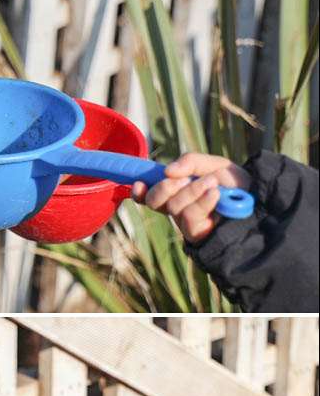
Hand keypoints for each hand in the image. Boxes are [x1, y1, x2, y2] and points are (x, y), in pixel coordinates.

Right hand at [131, 153, 251, 242]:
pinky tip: (215, 195)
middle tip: (182, 179)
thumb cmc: (234, 182)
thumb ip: (190, 162)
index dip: (139, 191)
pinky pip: (190, 216)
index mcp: (176, 191)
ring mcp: (186, 222)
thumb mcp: (212, 164)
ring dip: (192, 191)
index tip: (138, 184)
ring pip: (174, 207)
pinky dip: (202, 201)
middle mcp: (177, 208)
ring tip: (213, 183)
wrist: (257, 197)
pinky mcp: (197, 233)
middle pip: (155, 201)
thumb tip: (168, 170)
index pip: (149, 194)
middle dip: (164, 188)